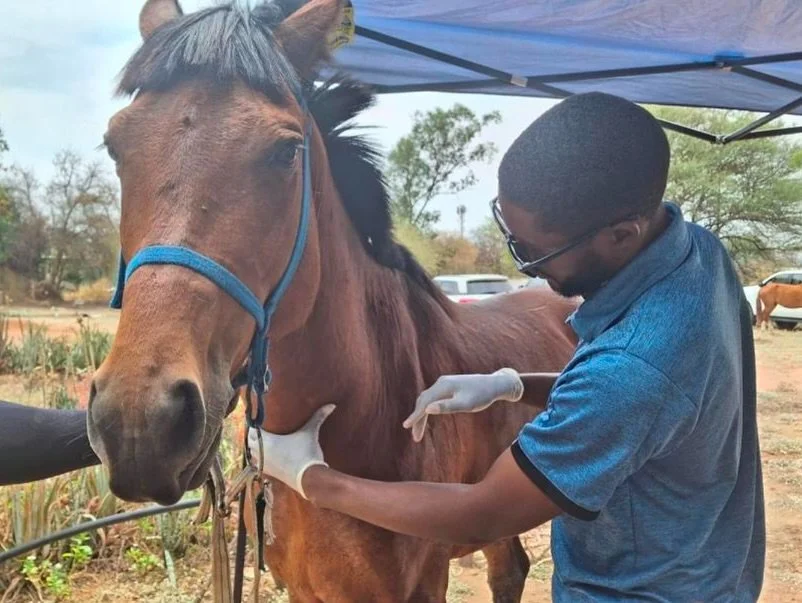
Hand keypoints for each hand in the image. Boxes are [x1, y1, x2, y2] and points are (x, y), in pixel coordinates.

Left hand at [247, 404, 334, 498]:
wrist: (308, 478)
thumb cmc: (306, 453)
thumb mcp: (311, 432)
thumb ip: (318, 417)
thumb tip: (332, 405)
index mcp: (266, 440)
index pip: (251, 430)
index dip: (254, 424)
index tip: (260, 420)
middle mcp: (260, 452)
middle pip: (249, 441)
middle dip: (254, 435)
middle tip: (262, 428)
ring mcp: (263, 464)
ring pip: (252, 454)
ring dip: (254, 448)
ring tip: (263, 441)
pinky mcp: (269, 473)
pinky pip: (258, 464)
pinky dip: (260, 459)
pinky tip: (268, 456)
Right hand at [403, 369, 522, 441]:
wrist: (494, 384)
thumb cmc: (481, 396)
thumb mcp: (466, 404)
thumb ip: (447, 406)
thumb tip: (428, 409)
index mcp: (443, 387)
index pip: (424, 403)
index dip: (415, 416)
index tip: (407, 427)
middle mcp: (441, 383)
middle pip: (423, 401)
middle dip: (418, 418)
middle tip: (415, 437)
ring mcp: (445, 384)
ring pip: (427, 399)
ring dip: (422, 414)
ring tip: (418, 430)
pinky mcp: (449, 386)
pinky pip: (433, 397)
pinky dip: (428, 408)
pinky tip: (428, 415)